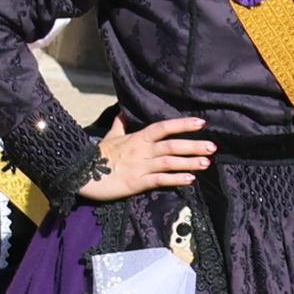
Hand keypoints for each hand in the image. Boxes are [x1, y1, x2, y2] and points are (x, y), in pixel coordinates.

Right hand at [80, 115, 212, 200]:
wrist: (81, 173)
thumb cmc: (97, 156)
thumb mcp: (109, 137)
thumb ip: (119, 125)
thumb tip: (121, 111)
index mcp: (136, 138)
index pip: (163, 127)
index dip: (182, 124)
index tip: (201, 123)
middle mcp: (141, 150)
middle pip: (171, 145)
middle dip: (192, 145)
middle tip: (212, 147)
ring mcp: (139, 166)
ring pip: (168, 161)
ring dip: (188, 161)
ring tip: (206, 162)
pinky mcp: (135, 183)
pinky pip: (159, 180)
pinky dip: (175, 179)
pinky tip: (189, 180)